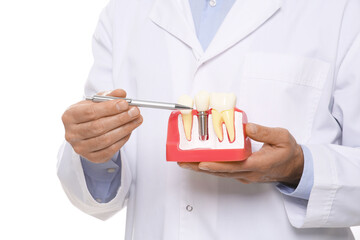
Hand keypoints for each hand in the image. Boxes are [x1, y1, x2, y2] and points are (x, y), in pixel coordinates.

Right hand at [62, 89, 142, 162]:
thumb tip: (121, 93)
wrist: (86, 130)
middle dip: (120, 118)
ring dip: (125, 129)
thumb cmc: (91, 113)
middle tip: (135, 111)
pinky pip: (110, 150)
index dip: (109, 108)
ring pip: (105, 139)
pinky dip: (122, 139)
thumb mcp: (97, 101)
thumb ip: (109, 96)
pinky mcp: (92, 157)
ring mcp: (80, 148)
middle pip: (98, 126)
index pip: (90, 112)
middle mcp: (71, 134)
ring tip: (137, 119)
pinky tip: (129, 130)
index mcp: (69, 116)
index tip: (125, 104)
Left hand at [178, 123, 303, 185]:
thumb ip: (264, 132)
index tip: (202, 163)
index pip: (234, 166)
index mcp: (258, 164)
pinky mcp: (242, 174)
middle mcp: (248, 173)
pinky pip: (224, 172)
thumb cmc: (288, 152)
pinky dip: (211, 167)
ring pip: (220, 173)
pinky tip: (200, 162)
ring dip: (202, 169)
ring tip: (186, 163)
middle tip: (184, 162)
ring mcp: (244, 176)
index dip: (217, 165)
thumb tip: (246, 127)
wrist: (294, 167)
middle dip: (201, 167)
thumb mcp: (282, 137)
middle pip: (221, 172)